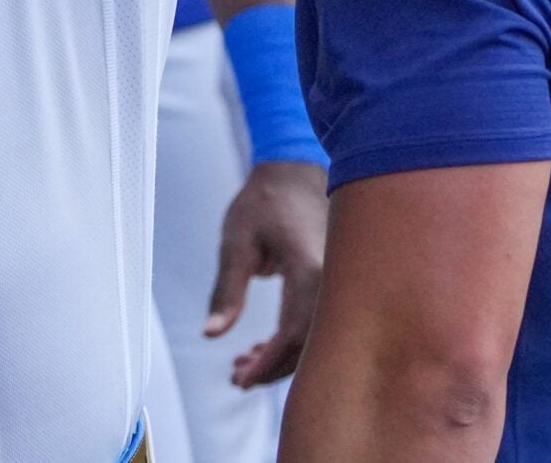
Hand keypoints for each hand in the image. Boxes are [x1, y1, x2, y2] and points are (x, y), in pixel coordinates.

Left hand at [207, 159, 327, 387]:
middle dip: (273, 369)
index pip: (293, 335)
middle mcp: (333, 282)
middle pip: (310, 345)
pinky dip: (291, 341)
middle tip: (237, 377)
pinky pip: (318, 323)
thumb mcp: (235, 242)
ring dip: (281, 357)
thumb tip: (212, 334)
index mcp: (310, 271)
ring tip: (243, 366)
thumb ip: (226, 291)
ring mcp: (338, 284)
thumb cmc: (265, 200)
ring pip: (315, 338)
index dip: (267, 365)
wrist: (295, 171)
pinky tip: (263, 348)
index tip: (240, 378)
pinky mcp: (334, 285)